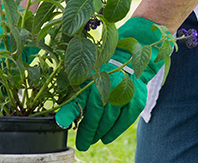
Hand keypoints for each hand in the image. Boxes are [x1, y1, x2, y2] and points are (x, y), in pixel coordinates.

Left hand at [55, 17, 165, 150]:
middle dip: (88, 133)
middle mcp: (108, 85)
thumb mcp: (85, 79)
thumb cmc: (103, 66)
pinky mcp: (136, 98)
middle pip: (96, 116)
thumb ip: (73, 100)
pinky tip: (106, 137)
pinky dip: (115, 131)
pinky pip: (125, 120)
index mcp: (92, 78)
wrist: (131, 53)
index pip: (82, 105)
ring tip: (93, 140)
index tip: (72, 134)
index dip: (76, 121)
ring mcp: (124, 92)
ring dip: (100, 133)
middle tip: (83, 143)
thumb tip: (61, 120)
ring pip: (109, 120)